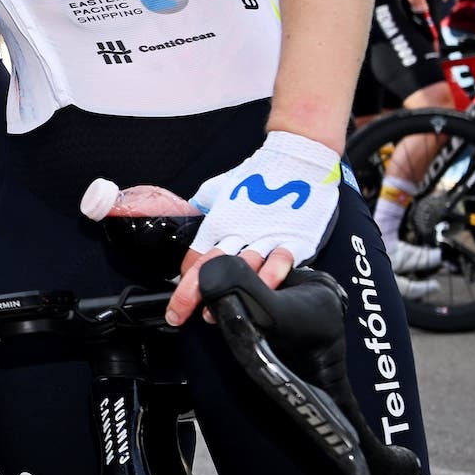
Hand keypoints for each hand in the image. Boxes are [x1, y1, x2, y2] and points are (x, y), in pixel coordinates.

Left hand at [165, 131, 339, 324]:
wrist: (297, 159)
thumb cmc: (258, 174)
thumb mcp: (220, 189)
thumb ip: (204, 208)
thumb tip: (188, 215)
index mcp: (218, 221)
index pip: (194, 257)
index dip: (184, 280)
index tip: (177, 299)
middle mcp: (239, 232)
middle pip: (211, 269)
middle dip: (192, 295)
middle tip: (179, 315)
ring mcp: (267, 237)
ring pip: (243, 271)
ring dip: (230, 296)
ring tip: (217, 315)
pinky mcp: (295, 239)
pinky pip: (281, 263)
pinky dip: (270, 280)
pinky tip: (261, 297)